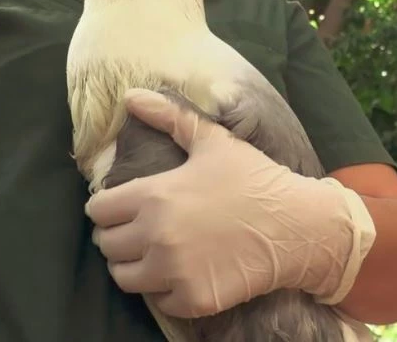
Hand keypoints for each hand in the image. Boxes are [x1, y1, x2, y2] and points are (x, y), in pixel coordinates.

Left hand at [85, 88, 375, 318]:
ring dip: (133, 266)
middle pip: (106, 246)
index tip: (120, 208)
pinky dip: (163, 291)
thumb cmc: (253, 179)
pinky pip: (158, 302)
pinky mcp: (194, 299)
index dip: (106, 208)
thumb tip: (130, 95)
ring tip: (151, 255)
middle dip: (117, 237)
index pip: (97, 211)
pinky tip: (179, 274)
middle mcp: (156, 235)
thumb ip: (167, 116)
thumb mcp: (211, 140)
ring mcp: (174, 271)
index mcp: (153, 196)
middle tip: (137, 231)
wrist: (298, 226)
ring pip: (124, 278)